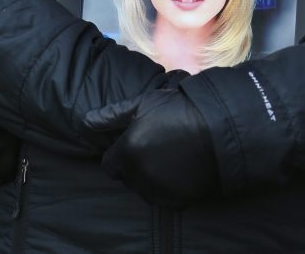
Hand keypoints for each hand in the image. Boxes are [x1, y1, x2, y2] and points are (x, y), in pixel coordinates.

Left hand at [86, 88, 217, 205]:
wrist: (221, 128)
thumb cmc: (180, 109)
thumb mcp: (145, 103)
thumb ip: (111, 115)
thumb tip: (84, 122)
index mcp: (128, 151)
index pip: (109, 164)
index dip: (120, 152)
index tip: (135, 141)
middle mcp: (139, 176)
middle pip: (126, 177)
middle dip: (134, 164)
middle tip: (155, 145)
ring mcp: (158, 191)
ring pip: (143, 189)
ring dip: (149, 177)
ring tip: (169, 156)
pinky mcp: (176, 201)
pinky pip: (162, 198)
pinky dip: (167, 188)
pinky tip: (179, 170)